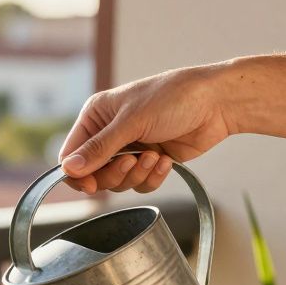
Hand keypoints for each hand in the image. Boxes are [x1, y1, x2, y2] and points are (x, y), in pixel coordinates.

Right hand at [59, 64, 236, 193]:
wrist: (217, 102)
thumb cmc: (173, 98)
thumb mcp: (131, 122)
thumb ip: (99, 149)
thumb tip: (69, 169)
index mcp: (97, 116)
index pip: (72, 154)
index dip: (77, 173)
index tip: (91, 186)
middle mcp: (110, 134)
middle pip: (94, 173)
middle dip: (114, 173)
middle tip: (131, 162)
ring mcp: (131, 148)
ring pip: (118, 181)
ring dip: (137, 174)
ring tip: (154, 156)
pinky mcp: (151, 161)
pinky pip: (141, 183)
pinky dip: (153, 176)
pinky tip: (166, 160)